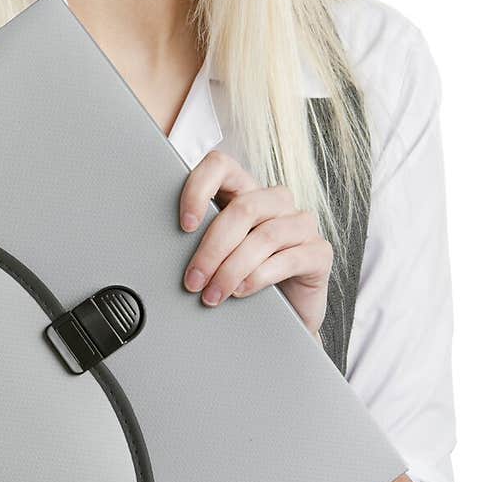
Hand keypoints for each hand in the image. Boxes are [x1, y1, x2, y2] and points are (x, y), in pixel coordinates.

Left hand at [178, 149, 331, 339]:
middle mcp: (276, 202)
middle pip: (243, 208)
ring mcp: (301, 225)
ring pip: (265, 235)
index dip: (199, 188)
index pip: (221, 165)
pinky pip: (289, 258)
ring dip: (232, 268)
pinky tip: (242, 291)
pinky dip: (260, 276)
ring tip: (213, 295)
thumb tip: (162, 246)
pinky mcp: (319, 252)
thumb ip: (199, 239)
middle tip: (193, 280)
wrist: (283, 317)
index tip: (184, 224)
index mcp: (245, 192)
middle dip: (212, 248)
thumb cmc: (244, 280)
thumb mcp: (216, 255)